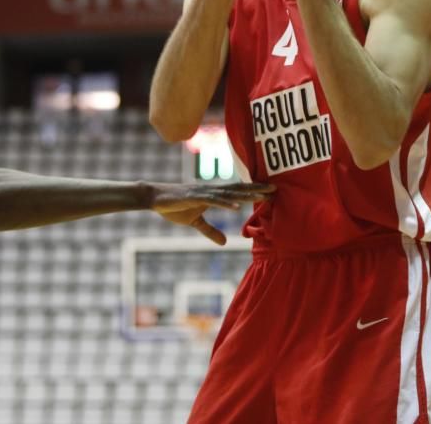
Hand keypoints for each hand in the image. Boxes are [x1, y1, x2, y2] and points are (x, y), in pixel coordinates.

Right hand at [149, 182, 273, 244]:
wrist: (155, 198)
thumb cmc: (174, 206)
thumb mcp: (194, 222)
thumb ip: (210, 231)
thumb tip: (224, 243)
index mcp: (213, 195)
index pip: (237, 192)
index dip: (253, 192)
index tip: (270, 192)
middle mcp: (211, 190)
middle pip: (238, 189)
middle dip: (256, 189)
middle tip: (275, 189)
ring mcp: (203, 193)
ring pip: (228, 193)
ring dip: (245, 195)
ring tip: (261, 196)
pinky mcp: (194, 197)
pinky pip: (212, 200)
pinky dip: (225, 203)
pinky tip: (236, 206)